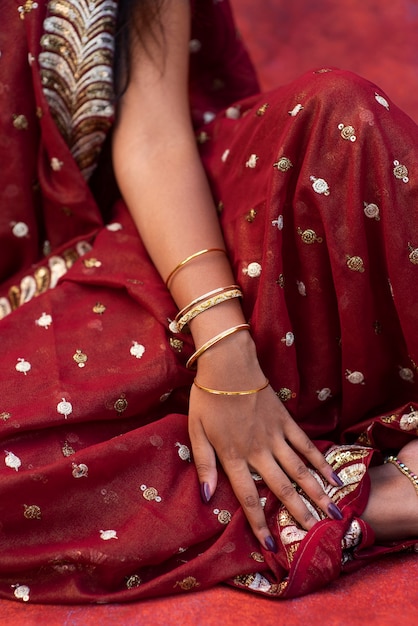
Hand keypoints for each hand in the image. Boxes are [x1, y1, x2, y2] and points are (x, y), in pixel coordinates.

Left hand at [188, 332, 342, 551]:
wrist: (228, 364)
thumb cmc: (208, 398)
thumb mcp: (196, 432)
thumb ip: (204, 464)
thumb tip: (205, 497)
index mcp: (234, 456)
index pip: (248, 497)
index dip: (259, 522)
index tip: (271, 544)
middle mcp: (258, 451)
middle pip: (282, 487)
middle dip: (299, 512)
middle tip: (317, 533)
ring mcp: (275, 435)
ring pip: (299, 469)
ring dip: (317, 492)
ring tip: (333, 512)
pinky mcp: (285, 421)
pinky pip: (305, 445)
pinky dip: (320, 461)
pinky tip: (333, 475)